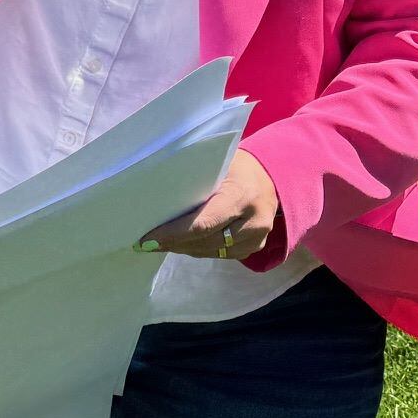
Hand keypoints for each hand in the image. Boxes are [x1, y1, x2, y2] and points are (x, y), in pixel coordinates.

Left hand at [139, 149, 283, 262]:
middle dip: (173, 243)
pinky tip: (181, 244)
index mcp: (241, 195)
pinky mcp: (255, 247)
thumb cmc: (236, 164)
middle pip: (206, 241)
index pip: (203, 223)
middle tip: (146, 243)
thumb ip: (193, 178)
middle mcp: (254, 220)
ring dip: (184, 248)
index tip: (148, 238)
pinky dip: (199, 249)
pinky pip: (221, 254)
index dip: (173, 234)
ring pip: (212, 251)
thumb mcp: (218, 163)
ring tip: (159, 243)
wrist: (272, 174)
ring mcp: (258, 237)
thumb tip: (153, 193)